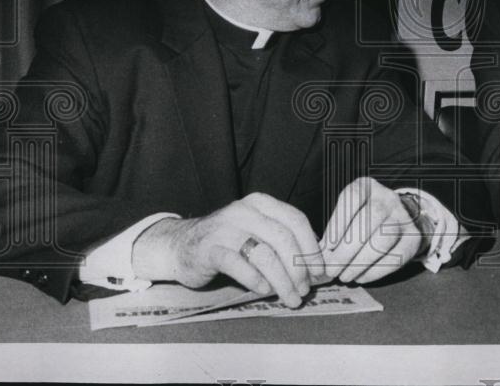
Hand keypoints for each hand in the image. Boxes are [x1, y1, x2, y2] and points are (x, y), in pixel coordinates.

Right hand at [131, 193, 324, 307]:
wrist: (179, 245)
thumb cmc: (226, 242)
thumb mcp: (255, 231)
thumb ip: (280, 240)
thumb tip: (314, 265)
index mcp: (261, 203)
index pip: (296, 219)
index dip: (312, 247)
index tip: (320, 270)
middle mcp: (244, 211)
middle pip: (283, 238)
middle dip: (299, 268)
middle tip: (304, 290)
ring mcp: (226, 228)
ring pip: (264, 254)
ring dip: (282, 280)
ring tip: (290, 297)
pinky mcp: (210, 249)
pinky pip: (239, 265)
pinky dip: (256, 280)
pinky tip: (264, 290)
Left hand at [320, 177, 423, 283]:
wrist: (399, 218)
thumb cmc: (363, 218)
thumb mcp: (348, 213)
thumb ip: (334, 230)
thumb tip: (319, 256)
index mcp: (367, 186)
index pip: (352, 198)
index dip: (338, 222)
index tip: (327, 247)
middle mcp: (388, 198)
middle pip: (369, 220)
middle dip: (346, 250)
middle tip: (332, 269)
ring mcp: (403, 217)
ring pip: (383, 240)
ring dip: (360, 262)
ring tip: (345, 276)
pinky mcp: (414, 238)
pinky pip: (396, 257)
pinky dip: (375, 271)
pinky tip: (361, 277)